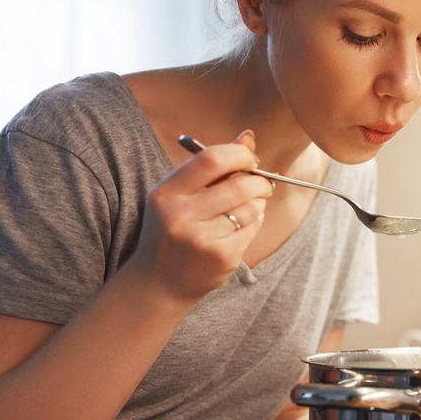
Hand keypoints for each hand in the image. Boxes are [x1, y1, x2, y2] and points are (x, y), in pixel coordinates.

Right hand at [127, 130, 273, 303]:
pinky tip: (238, 229)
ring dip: (258, 203)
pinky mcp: (220, 256)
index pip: (211, 159)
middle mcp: (179, 215)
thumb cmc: (172, 230)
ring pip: (250, 208)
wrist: (158, 283)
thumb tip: (248, 136)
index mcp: (166, 193)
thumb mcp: (180, 195)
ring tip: (246, 208)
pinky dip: (254, 223)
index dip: (240, 155)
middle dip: (260, 181)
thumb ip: (213, 166)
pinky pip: (252, 229)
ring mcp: (200, 238)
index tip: (250, 159)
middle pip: (240, 185)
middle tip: (262, 184)